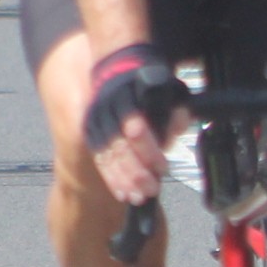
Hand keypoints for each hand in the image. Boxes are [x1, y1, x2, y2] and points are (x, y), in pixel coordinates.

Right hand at [82, 42, 186, 205]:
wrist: (118, 70)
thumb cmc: (148, 86)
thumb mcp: (169, 91)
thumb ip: (176, 111)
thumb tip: (176, 128)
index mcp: (128, 96)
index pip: (134, 125)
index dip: (148, 149)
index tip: (162, 166)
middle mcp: (107, 110)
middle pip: (119, 146)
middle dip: (136, 171)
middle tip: (152, 188)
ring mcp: (96, 122)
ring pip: (107, 156)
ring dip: (123, 179)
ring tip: (138, 196)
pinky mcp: (91, 133)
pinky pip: (100, 159)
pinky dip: (112, 178)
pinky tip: (123, 193)